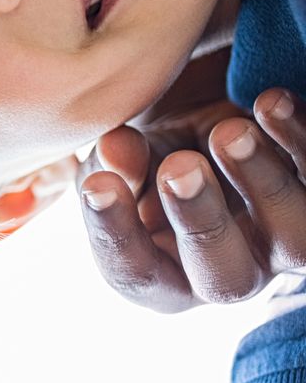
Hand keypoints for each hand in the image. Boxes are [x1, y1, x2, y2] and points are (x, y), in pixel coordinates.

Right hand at [80, 89, 305, 311]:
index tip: (98, 186)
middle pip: (228, 279)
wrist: (213, 127)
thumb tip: (116, 150)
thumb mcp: (122, 161)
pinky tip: (268, 103)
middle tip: (179, 167)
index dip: (116, 234)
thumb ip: (112, 164)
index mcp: (166, 275)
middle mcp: (233, 271)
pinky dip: (299, 138)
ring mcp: (285, 241)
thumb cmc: (156, 158)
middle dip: (202, 222)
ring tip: (230, 132)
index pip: (138, 275)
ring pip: (297, 239)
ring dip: (264, 182)